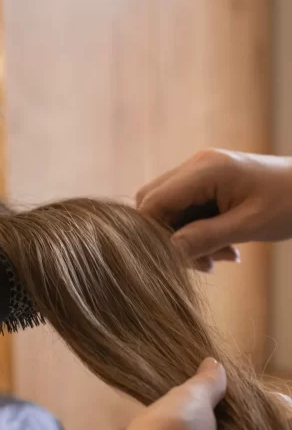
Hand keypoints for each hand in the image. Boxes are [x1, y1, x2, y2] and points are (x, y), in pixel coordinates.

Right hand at [136, 150, 291, 270]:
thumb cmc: (290, 203)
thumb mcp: (249, 225)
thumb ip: (205, 237)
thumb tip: (167, 251)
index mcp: (204, 170)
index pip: (153, 202)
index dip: (151, 234)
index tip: (170, 261)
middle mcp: (195, 166)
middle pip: (154, 206)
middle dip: (169, 239)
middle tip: (203, 262)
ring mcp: (200, 174)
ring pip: (169, 212)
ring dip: (186, 239)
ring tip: (220, 258)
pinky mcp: (208, 185)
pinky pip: (186, 212)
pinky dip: (197, 233)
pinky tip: (223, 248)